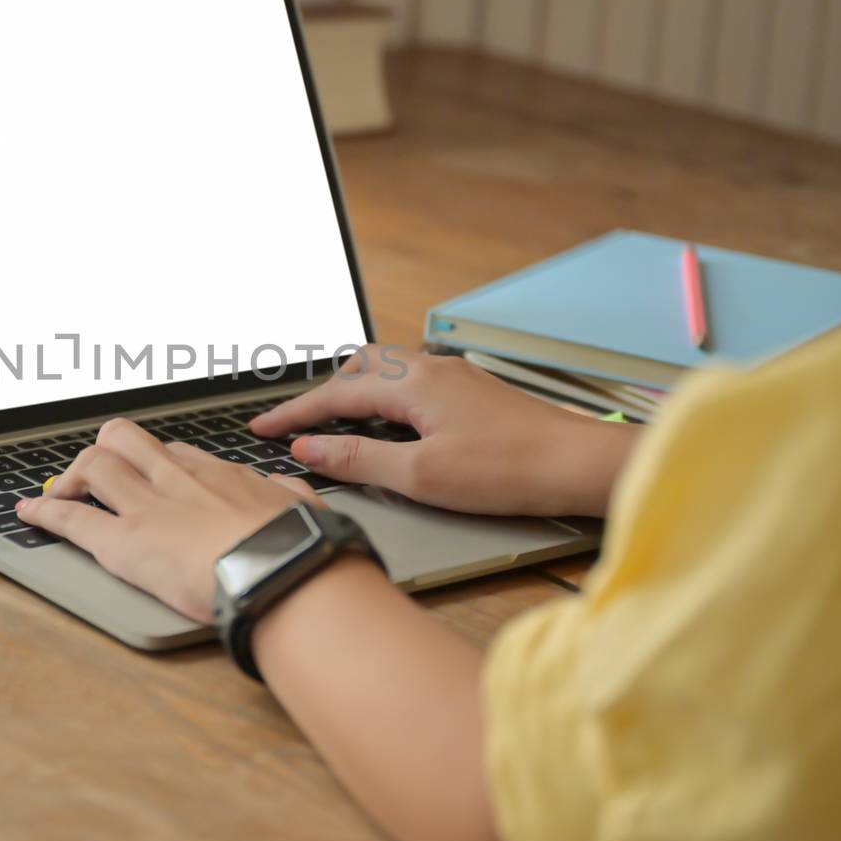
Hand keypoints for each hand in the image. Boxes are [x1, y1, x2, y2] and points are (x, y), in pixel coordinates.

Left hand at [14, 418, 322, 622]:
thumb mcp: (302, 507)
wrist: (282, 571)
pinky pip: (72, 517)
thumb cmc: (298, 546)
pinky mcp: (122, 542)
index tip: (148, 474)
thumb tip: (286, 488)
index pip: (175, 453)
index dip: (153, 462)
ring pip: (93, 465)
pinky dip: (44, 512)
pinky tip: (29, 513)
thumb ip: (288, 494)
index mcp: (218, 475)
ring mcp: (146, 506)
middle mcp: (177, 480)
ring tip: (63, 495)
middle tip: (99, 477)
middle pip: (125, 440)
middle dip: (106, 451)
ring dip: (73, 478)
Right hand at [249, 345, 639, 517]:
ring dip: (354, 390)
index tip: (261, 429)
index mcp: (413, 383)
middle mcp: (432, 368)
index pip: (335, 394)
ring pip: (388, 370)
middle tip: (295, 423)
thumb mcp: (420, 474)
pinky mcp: (474, 392)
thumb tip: (309, 448)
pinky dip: (384, 396)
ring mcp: (456, 377)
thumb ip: (358, 458)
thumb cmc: (509, 470)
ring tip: (334, 419)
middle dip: (321, 392)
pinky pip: (413, 380)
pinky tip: (390, 422)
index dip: (294, 414)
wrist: (579, 465)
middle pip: (359, 366)